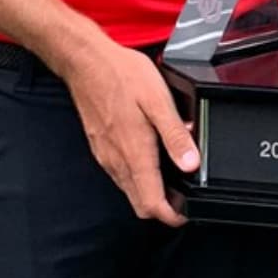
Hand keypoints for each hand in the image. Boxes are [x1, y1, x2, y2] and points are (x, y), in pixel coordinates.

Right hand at [64, 40, 199, 224]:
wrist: (86, 62)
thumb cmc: (121, 76)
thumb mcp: (158, 101)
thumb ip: (175, 135)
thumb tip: (191, 164)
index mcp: (134, 153)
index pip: (151, 204)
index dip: (171, 215)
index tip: (185, 213)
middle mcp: (116, 160)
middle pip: (139, 203)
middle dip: (162, 207)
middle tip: (182, 198)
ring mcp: (105, 155)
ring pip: (129, 189)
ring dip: (149, 191)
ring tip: (170, 175)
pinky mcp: (99, 145)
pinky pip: (119, 173)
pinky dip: (136, 175)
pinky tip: (147, 155)